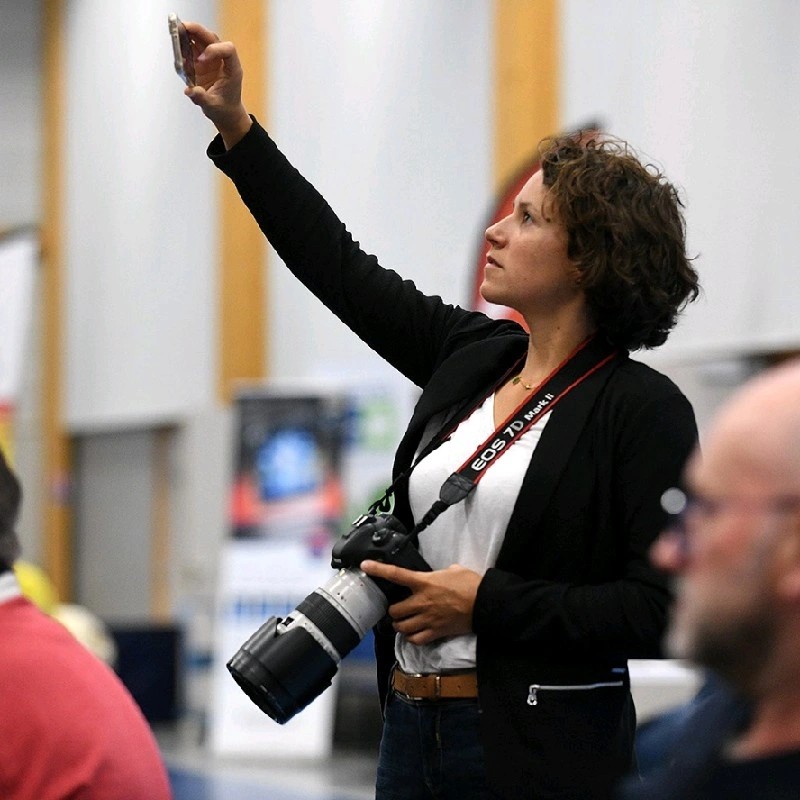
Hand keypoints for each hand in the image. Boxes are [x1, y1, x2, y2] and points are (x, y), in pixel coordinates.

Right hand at [182, 21, 251, 148]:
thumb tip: (189, 90)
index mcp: (232, 70)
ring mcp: (212, 60)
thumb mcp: (213, 106)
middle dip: (197, 31)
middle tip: (182, 27)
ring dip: (189, 34)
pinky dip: (184, 45)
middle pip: (212, 38)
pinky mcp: (202, 63)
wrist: (226, 114)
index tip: (200, 61)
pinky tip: (176, 45)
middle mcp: (223, 61)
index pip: (228, 50)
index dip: (214, 50)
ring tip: (176, 31)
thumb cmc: (225, 109)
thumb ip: (202, 98)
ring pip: (202, 40)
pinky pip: (193, 49)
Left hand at [360, 560, 481, 644]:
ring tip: (403, 622)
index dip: (378, 570)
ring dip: (400, 625)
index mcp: (425, 582)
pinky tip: (414, 633)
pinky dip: (412, 638)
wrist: (485, 603)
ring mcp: (428, 619)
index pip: (396, 575)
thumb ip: (440, 572)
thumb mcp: (454, 570)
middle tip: (397, 609)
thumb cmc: (471, 584)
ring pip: (402, 627)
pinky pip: (416, 639)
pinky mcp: (436, 632)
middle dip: (393, 611)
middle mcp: (422, 601)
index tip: (365, 566)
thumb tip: (440, 574)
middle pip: (394, 610)